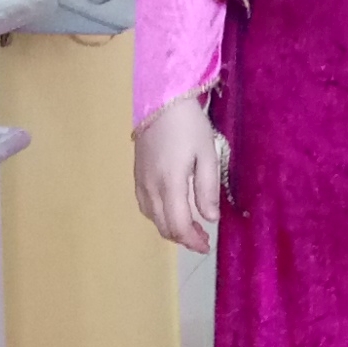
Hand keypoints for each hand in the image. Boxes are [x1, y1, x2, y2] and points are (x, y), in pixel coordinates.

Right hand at [133, 93, 224, 250]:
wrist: (160, 101)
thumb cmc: (189, 125)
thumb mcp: (207, 154)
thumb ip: (207, 189)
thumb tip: (210, 218)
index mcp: (170, 183)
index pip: (179, 225)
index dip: (193, 241)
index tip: (207, 245)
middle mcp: (151, 187)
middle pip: (164, 227)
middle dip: (184, 238)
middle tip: (203, 239)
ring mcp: (140, 182)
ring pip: (153, 219)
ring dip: (171, 228)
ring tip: (191, 227)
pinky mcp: (137, 176)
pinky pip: (145, 206)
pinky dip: (159, 216)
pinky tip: (172, 211)